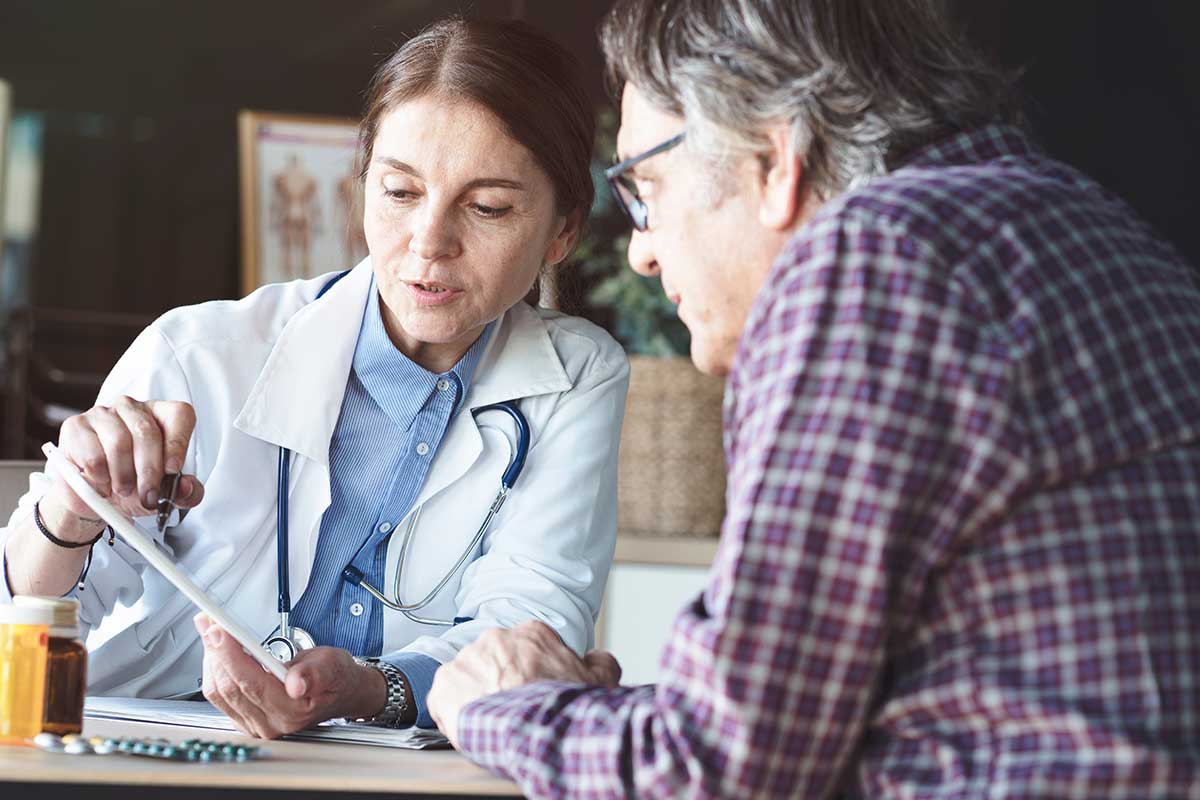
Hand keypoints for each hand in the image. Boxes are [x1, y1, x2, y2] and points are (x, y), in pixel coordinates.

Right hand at [45, 397, 204, 540]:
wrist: (94, 498)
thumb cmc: (134, 486)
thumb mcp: (165, 494)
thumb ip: (186, 493)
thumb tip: (187, 487)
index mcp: (161, 416)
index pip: (180, 415)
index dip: (177, 442)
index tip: (173, 470)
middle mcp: (132, 408)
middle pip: (146, 431)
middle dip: (149, 470)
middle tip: (148, 495)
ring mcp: (102, 414)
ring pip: (118, 443)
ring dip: (123, 476)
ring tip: (123, 490)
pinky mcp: (76, 427)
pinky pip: (92, 455)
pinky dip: (99, 477)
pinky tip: (102, 483)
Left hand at [194, 613, 386, 738]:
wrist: (339, 692)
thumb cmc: (334, 677)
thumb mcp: (333, 665)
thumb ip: (314, 673)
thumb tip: (297, 684)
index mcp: (292, 710)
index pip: (250, 682)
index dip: (230, 654)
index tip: (219, 630)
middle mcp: (271, 723)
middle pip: (229, 687)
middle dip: (216, 651)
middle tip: (210, 623)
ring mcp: (256, 724)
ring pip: (218, 692)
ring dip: (211, 659)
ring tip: (211, 633)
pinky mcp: (245, 720)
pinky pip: (219, 698)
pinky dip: (214, 670)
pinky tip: (216, 652)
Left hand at [428, 620, 620, 747]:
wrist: (535, 729)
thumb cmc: (564, 706)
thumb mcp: (599, 680)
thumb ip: (600, 662)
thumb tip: (598, 658)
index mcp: (531, 634)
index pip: (526, 649)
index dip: (530, 672)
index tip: (534, 689)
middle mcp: (496, 639)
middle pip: (495, 660)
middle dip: (501, 681)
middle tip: (513, 707)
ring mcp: (467, 660)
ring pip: (469, 678)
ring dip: (477, 695)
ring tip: (492, 721)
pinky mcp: (444, 685)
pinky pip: (443, 698)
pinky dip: (452, 712)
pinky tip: (470, 726)